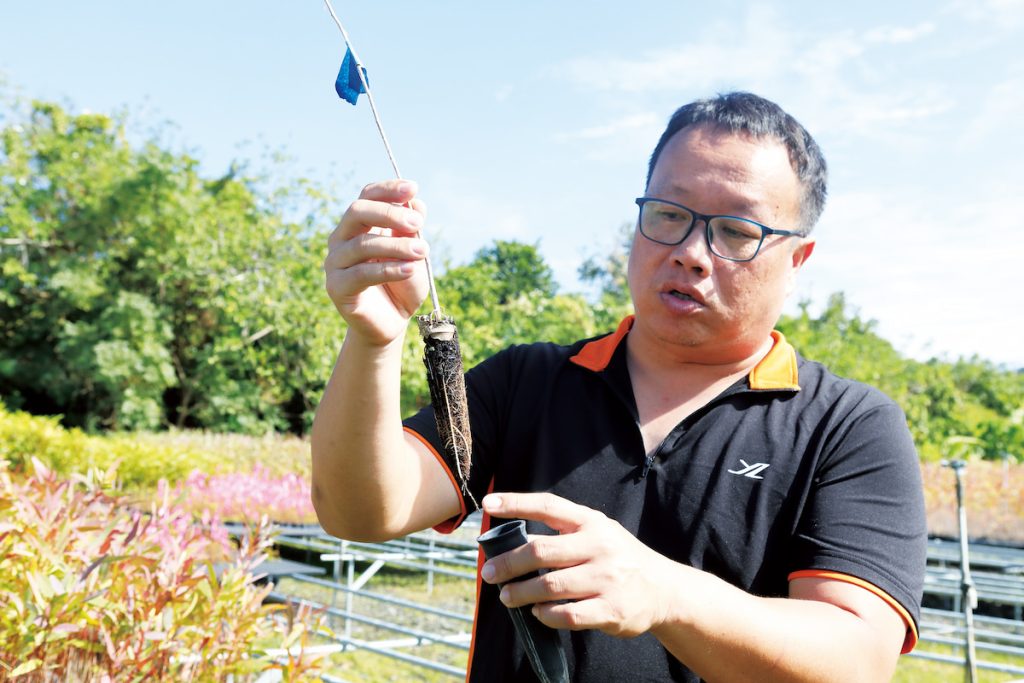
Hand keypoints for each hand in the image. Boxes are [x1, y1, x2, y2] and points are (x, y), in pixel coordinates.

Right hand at [324, 180, 429, 345]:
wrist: (392, 322)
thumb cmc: (402, 284)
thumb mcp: (413, 254)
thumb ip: (411, 230)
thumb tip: (416, 203)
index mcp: (359, 225)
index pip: (367, 196)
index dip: (388, 190)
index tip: (412, 188)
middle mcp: (342, 239)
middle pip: (357, 212)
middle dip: (389, 213)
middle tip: (418, 224)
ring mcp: (335, 262)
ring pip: (362, 244)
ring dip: (396, 246)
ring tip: (423, 251)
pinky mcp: (337, 287)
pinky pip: (362, 273)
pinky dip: (389, 269)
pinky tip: (410, 269)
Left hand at [480, 492, 675, 637]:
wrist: (664, 589)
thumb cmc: (618, 558)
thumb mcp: (598, 533)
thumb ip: (563, 533)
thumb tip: (512, 540)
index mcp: (591, 522)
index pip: (548, 506)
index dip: (516, 503)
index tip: (489, 504)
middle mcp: (599, 546)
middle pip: (541, 551)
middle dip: (508, 563)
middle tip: (489, 573)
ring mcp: (606, 579)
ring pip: (550, 586)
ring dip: (521, 593)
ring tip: (507, 596)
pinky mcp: (611, 610)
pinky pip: (567, 615)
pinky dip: (546, 615)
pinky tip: (537, 613)